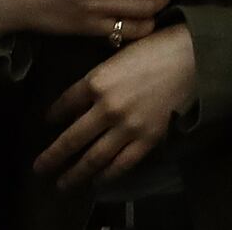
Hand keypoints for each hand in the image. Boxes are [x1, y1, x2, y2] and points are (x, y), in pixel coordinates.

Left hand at [36, 22, 198, 186]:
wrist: (192, 58)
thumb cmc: (154, 48)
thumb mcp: (117, 57)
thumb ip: (97, 80)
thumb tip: (80, 101)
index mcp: (96, 81)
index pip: (64, 105)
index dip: (52, 116)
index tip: (46, 123)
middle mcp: (106, 108)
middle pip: (71, 139)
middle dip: (52, 157)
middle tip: (39, 168)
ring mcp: (126, 127)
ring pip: (93, 158)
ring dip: (74, 173)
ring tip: (62, 183)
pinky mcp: (146, 140)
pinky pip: (121, 164)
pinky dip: (107, 175)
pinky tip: (97, 180)